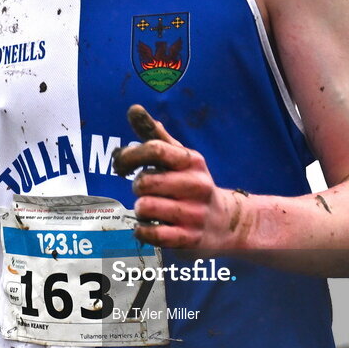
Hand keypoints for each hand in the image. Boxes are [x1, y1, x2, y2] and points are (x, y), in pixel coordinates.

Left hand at [112, 105, 250, 251]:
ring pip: (145, 208)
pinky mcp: (189, 238)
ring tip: (151, 209)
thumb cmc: (192, 184)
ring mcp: (194, 213)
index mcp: (191, 161)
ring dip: (140, 210)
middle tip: (146, 191)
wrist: (227, 222)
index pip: (155, 150)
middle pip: (145, 181)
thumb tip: (133, 109)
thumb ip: (155, 135)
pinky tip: (148, 227)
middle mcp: (196, 185)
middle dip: (137, 187)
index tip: (122, 165)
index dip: (130, 156)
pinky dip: (143, 231)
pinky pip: (152, 234)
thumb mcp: (180, 158)